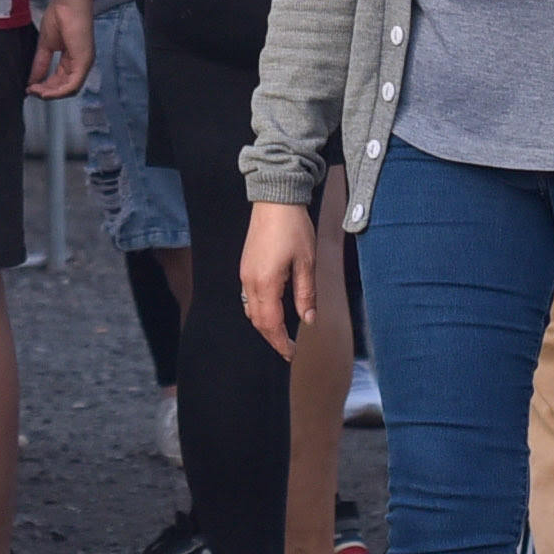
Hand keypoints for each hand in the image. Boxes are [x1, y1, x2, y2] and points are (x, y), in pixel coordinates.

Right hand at [26, 0, 89, 100]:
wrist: (67, 3)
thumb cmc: (60, 16)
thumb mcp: (46, 45)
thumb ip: (41, 63)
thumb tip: (32, 79)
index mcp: (73, 59)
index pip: (60, 80)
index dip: (45, 86)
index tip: (30, 88)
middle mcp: (81, 63)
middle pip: (65, 87)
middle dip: (47, 92)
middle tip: (32, 91)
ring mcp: (84, 63)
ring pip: (69, 89)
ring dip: (51, 94)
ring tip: (36, 92)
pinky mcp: (84, 62)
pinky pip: (73, 85)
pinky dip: (58, 91)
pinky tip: (45, 92)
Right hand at [236, 200, 316, 359]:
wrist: (275, 200)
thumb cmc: (293, 228)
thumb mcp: (307, 262)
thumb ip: (306, 294)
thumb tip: (308, 320)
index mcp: (266, 283)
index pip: (271, 324)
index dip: (281, 342)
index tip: (291, 354)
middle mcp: (250, 282)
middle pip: (258, 321)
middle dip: (272, 338)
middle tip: (288, 350)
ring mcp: (245, 274)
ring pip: (251, 310)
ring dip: (264, 326)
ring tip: (280, 335)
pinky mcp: (245, 267)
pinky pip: (248, 297)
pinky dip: (259, 311)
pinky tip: (272, 311)